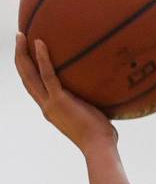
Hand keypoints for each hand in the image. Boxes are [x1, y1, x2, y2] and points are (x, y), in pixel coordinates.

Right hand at [15, 33, 116, 151]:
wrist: (100, 149)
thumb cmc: (103, 138)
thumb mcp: (95, 117)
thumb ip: (93, 105)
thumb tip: (108, 93)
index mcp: (52, 110)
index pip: (34, 88)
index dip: (28, 72)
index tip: (27, 57)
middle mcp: (46, 106)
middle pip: (26, 78)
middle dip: (20, 57)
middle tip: (20, 39)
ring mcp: (51, 104)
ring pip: (29, 74)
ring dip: (23, 53)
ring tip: (21, 35)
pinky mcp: (59, 101)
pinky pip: (48, 75)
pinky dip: (42, 58)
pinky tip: (40, 43)